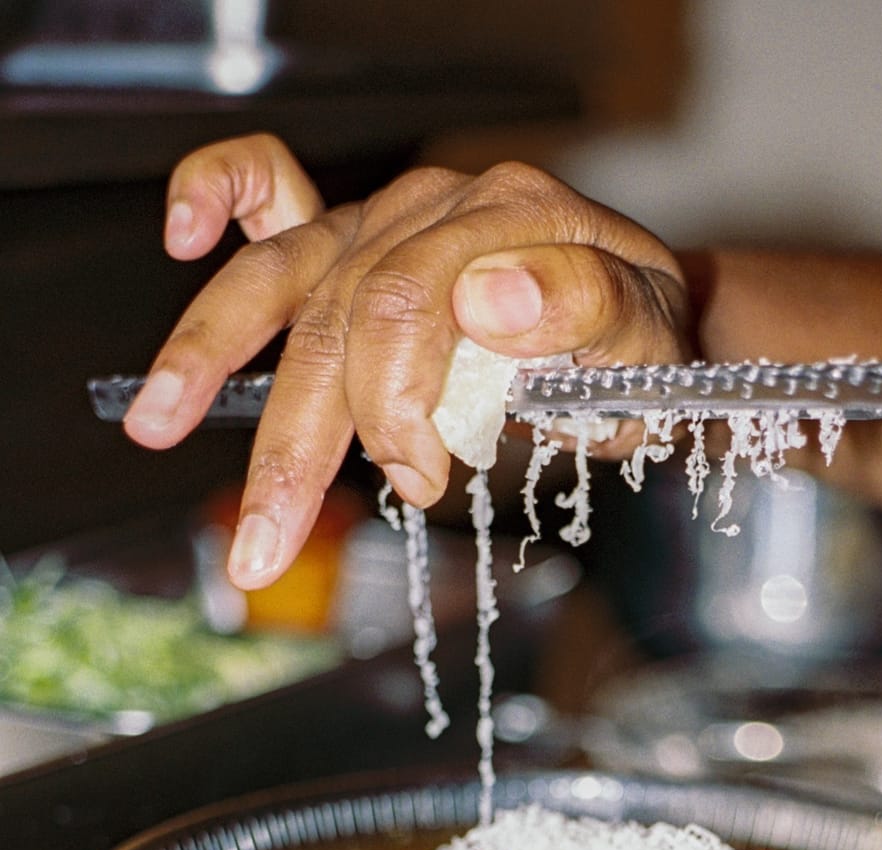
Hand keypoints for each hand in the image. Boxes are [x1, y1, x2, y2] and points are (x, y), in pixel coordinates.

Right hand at [124, 135, 690, 587]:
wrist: (641, 324)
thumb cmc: (637, 347)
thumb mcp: (642, 345)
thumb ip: (581, 310)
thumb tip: (493, 300)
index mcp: (505, 222)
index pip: (407, 312)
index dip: (397, 411)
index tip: (422, 483)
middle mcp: (431, 211)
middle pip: (334, 315)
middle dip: (292, 441)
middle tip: (264, 544)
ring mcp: (384, 219)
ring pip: (282, 280)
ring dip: (209, 356)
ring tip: (155, 422)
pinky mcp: (354, 236)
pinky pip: (269, 189)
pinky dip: (216, 196)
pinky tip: (183, 237)